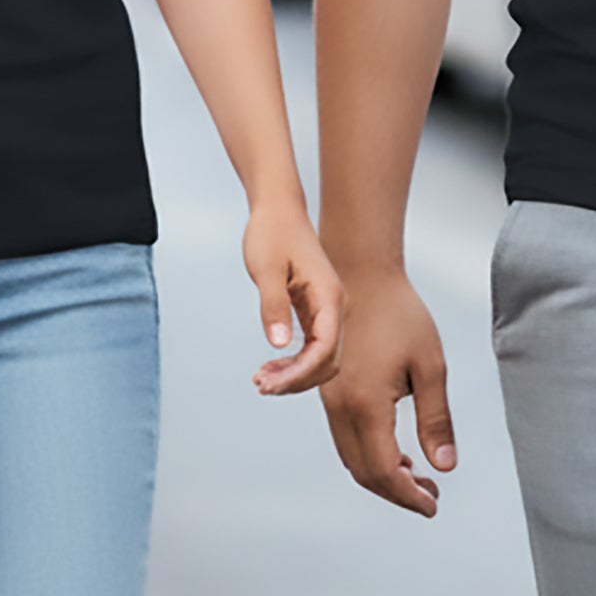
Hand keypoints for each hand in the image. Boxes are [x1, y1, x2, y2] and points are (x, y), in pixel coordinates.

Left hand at [245, 202, 345, 394]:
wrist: (278, 209)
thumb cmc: (272, 233)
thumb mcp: (266, 269)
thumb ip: (273, 306)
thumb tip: (277, 345)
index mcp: (329, 297)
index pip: (324, 350)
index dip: (299, 374)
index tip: (270, 384)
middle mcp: (334, 307)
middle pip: (326, 361)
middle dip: (297, 380)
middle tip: (262, 386)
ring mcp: (326, 310)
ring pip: (319, 358)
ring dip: (294, 375)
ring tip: (262, 381)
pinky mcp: (314, 311)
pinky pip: (311, 347)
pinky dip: (292, 363)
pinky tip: (269, 368)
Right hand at [319, 264, 455, 515]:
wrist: (360, 275)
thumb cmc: (399, 314)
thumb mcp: (430, 367)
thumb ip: (436, 420)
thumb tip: (443, 465)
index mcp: (366, 404)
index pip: (384, 471)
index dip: (408, 496)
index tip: (433, 505)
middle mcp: (340, 407)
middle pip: (364, 472)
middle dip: (397, 492)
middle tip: (430, 495)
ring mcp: (329, 400)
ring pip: (351, 457)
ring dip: (382, 475)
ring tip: (418, 476)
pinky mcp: (328, 391)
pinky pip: (345, 437)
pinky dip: (368, 454)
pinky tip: (396, 450)